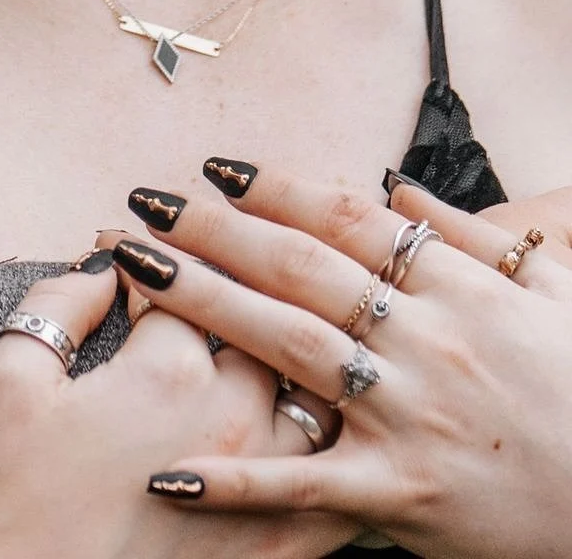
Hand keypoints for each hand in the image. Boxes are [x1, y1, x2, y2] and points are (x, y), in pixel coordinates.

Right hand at [0, 257, 355, 558]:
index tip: (126, 252)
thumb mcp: (11, 382)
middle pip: (259, 317)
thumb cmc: (18, 502)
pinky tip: (328, 422)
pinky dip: (338, 443)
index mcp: (164, 372)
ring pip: (313, 386)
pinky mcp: (282, 543)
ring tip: (272, 334)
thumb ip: (58, 303)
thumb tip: (102, 264)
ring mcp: (265, 482)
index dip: (150, 256)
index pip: (182, 277)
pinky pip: (337, 479)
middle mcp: (229, 416)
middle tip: (205, 276)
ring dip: (293, 353)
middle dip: (230, 285)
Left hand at [110, 160, 571, 557]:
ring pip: (288, 347)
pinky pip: (306, 484)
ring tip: (133, 271)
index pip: (348, 220)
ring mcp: (409, 416)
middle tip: (144, 205)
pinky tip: (169, 469)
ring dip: (204, 304)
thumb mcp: (551, 291)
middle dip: (213, 231)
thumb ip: (472, 236)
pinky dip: (236, 479)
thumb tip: (395, 187)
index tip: (216, 167)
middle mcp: (426, 341)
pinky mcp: (402, 494)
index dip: (276, 188)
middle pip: (300, 269)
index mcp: (458, 288)